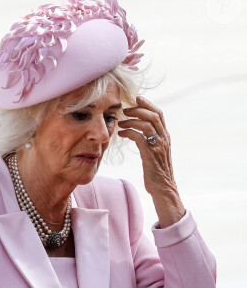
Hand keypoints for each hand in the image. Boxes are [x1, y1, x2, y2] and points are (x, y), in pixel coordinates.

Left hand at [118, 96, 184, 226]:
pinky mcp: (150, 153)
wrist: (163, 188)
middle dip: (138, 109)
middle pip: (154, 115)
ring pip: (147, 124)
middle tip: (125, 110)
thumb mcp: (154, 152)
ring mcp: (158, 145)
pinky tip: (121, 134)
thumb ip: (150, 140)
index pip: (159, 114)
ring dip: (131, 120)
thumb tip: (138, 131)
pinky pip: (139, 136)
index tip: (137, 98)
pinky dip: (129, 132)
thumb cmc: (156, 172)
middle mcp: (164, 138)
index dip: (148, 104)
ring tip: (121, 122)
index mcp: (165, 136)